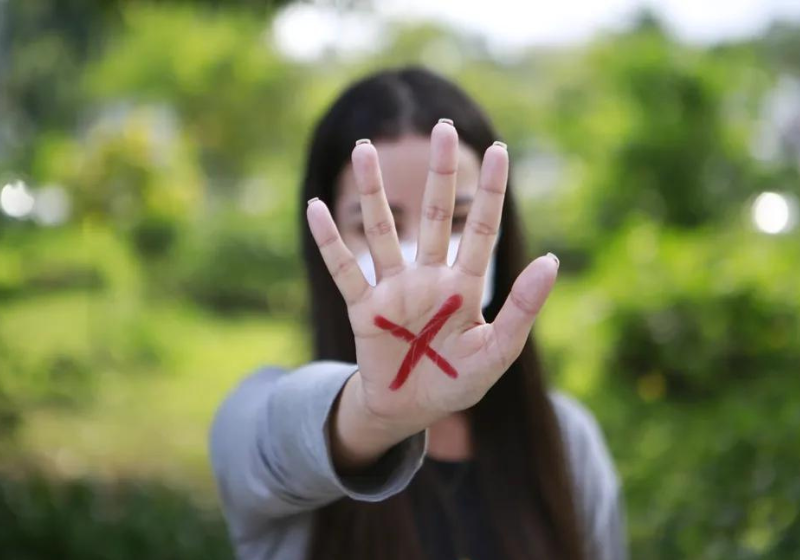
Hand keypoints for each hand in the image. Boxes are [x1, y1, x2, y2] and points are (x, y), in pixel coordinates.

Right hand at [307, 122, 558, 464]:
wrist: (412, 411)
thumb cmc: (459, 381)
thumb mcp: (498, 352)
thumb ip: (522, 308)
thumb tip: (551, 261)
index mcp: (465, 285)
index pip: (479, 228)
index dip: (489, 191)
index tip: (498, 150)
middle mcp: (429, 277)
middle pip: (433, 215)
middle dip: (438, 174)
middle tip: (440, 129)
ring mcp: (394, 290)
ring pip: (382, 232)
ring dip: (374, 192)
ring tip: (365, 148)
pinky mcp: (364, 309)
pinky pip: (344, 269)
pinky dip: (330, 241)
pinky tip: (315, 208)